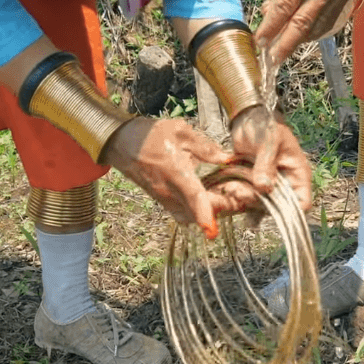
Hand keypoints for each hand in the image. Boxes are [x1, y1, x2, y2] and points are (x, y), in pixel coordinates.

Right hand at [102, 117, 232, 237]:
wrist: (122, 143)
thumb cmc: (150, 135)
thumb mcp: (181, 132)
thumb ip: (206, 148)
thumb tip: (228, 159)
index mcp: (175, 172)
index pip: (193, 197)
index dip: (204, 214)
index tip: (212, 231)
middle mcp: (169, 191)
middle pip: (197, 212)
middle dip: (221, 210)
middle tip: (242, 199)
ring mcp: (164, 199)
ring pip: (191, 216)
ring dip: (210, 212)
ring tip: (228, 198)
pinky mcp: (162, 202)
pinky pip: (183, 214)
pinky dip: (198, 212)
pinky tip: (210, 199)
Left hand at [227, 106, 311, 210]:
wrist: (247, 118)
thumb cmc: (265, 124)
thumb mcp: (269, 141)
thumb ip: (266, 164)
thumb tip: (264, 187)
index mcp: (297, 173)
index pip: (302, 203)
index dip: (291, 211)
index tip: (271, 206)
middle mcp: (285, 182)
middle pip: (277, 207)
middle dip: (258, 202)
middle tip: (241, 192)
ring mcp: (268, 184)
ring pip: (259, 203)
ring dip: (245, 198)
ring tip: (232, 188)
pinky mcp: (253, 183)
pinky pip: (247, 195)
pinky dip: (238, 194)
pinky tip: (228, 186)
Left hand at [255, 0, 363, 67]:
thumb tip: (267, 10)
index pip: (285, 6)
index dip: (271, 26)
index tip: (260, 42)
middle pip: (302, 22)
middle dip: (285, 44)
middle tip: (272, 60)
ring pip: (318, 24)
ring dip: (300, 40)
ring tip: (284, 50)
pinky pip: (331, 19)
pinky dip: (316, 31)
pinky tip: (304, 36)